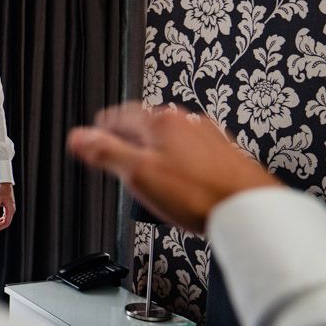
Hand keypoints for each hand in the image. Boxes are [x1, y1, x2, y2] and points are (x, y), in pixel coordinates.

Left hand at [0, 182, 14, 231]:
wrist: (5, 184)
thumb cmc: (1, 191)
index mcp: (10, 209)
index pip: (6, 222)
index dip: (0, 227)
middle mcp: (12, 210)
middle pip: (6, 222)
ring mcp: (10, 209)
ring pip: (5, 220)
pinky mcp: (8, 208)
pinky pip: (5, 216)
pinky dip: (0, 220)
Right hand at [67, 103, 280, 233]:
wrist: (249, 209)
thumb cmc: (199, 194)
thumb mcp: (139, 174)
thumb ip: (105, 153)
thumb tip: (76, 137)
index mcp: (162, 121)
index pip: (118, 115)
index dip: (100, 130)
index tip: (92, 140)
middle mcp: (186, 121)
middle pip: (144, 126)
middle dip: (128, 143)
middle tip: (116, 163)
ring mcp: (208, 136)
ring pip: (168, 139)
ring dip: (153, 154)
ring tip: (147, 178)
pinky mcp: (223, 154)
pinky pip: (189, 152)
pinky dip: (176, 164)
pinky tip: (178, 185)